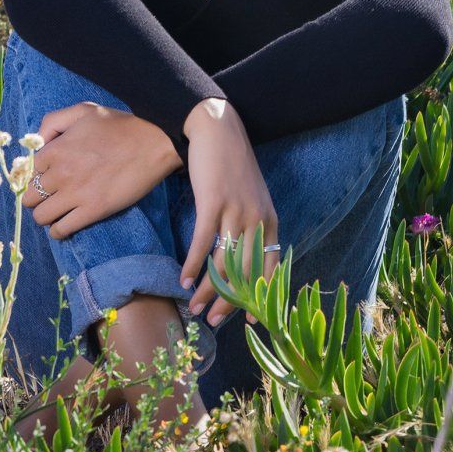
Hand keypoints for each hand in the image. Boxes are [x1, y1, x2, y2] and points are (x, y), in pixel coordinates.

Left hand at [19, 102, 180, 238]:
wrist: (155, 143)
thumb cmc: (122, 126)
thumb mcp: (84, 110)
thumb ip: (53, 121)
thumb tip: (36, 141)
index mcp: (56, 149)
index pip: (27, 171)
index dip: (35, 175)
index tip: (44, 178)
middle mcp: (60, 173)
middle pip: (30, 196)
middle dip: (37, 197)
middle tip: (50, 196)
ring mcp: (76, 194)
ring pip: (41, 216)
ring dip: (45, 216)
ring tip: (56, 211)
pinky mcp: (93, 211)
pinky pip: (61, 230)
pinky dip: (58, 231)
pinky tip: (63, 225)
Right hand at [179, 100, 281, 328]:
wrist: (218, 130)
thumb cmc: (232, 167)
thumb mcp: (252, 198)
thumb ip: (251, 227)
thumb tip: (240, 261)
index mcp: (269, 221)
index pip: (268, 269)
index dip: (259, 297)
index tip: (251, 321)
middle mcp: (257, 219)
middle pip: (244, 272)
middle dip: (228, 302)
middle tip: (213, 321)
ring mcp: (236, 211)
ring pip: (223, 263)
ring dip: (207, 290)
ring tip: (193, 307)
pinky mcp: (214, 203)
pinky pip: (203, 243)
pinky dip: (192, 265)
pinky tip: (182, 280)